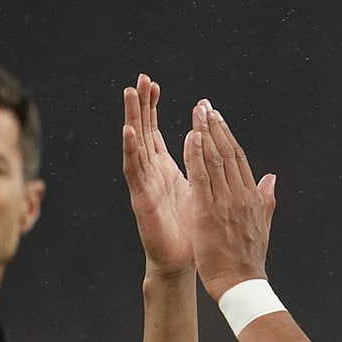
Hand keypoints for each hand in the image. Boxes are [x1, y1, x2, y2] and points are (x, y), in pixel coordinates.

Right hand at [122, 74, 194, 277]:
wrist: (182, 262)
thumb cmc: (190, 231)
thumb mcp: (202, 191)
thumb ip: (204, 169)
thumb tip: (214, 148)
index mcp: (164, 170)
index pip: (154, 131)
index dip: (152, 108)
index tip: (153, 84)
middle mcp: (151, 174)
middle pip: (142, 132)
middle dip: (140, 105)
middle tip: (140, 79)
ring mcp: (144, 185)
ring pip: (135, 145)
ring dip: (131, 119)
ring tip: (129, 94)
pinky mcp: (141, 199)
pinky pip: (134, 171)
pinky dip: (130, 150)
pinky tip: (128, 131)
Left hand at [184, 100, 276, 300]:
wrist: (241, 285)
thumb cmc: (247, 261)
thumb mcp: (261, 226)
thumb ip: (266, 199)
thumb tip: (272, 178)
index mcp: (252, 197)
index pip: (239, 159)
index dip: (227, 136)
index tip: (217, 118)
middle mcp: (241, 195)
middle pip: (228, 153)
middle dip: (215, 126)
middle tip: (204, 105)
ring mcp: (226, 202)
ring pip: (215, 160)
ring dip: (205, 132)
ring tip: (197, 111)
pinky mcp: (209, 212)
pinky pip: (202, 178)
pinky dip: (197, 155)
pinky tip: (191, 137)